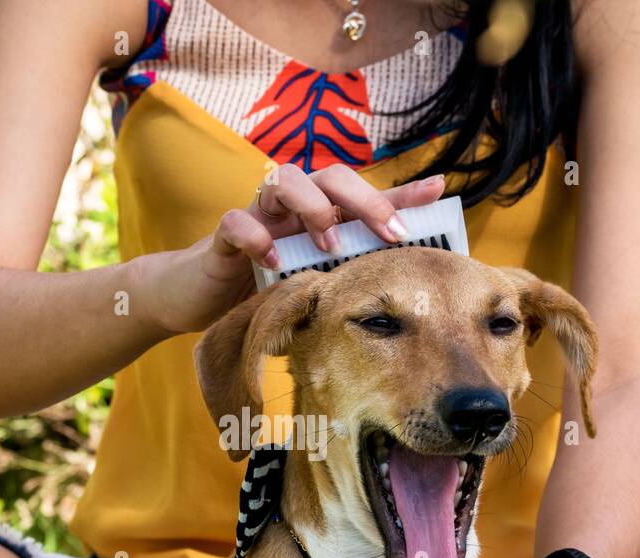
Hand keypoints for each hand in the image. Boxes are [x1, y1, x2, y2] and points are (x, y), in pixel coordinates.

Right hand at [134, 165, 446, 334]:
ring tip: (329, 245)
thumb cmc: (267, 287)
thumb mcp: (316, 281)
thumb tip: (403, 282)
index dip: (400, 191)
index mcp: (319, 215)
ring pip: (283, 181)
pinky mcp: (223, 237)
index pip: (364, 194)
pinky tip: (271, 258)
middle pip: (330, 175)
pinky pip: (236, 221)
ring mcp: (258, 217)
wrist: (201, 299)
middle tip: (390, 233)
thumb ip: (350, 274)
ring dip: (312, 208)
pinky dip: (254, 235)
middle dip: (365, 200)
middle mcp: (292, 207)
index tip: (438, 192)